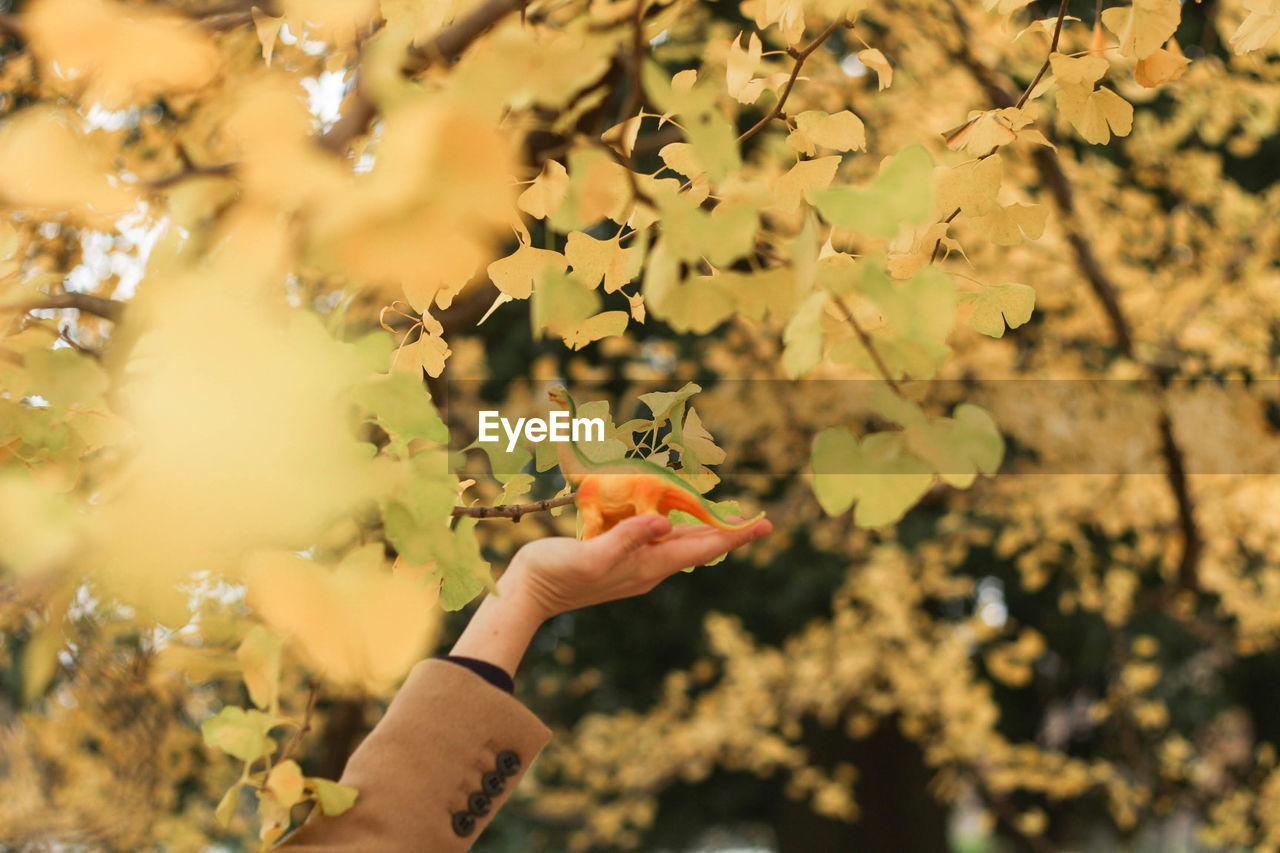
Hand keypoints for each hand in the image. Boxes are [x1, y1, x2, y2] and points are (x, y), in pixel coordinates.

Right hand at [448, 514, 771, 675]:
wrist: (528, 594)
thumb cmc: (556, 573)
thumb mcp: (591, 554)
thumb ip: (627, 538)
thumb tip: (663, 522)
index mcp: (648, 565)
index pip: (702, 548)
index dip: (733, 535)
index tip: (763, 526)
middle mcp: (649, 568)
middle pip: (697, 547)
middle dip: (727, 532)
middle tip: (758, 520)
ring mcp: (635, 566)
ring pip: (679, 544)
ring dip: (703, 529)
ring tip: (725, 518)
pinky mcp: (619, 560)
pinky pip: (657, 541)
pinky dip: (675, 527)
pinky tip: (675, 518)